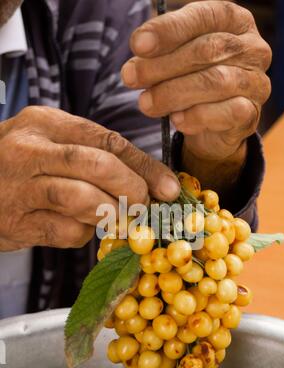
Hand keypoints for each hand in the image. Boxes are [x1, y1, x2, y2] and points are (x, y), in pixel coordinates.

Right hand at [0, 106, 178, 250]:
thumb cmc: (20, 165)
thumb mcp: (51, 144)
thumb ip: (94, 155)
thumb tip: (151, 183)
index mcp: (45, 123)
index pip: (107, 140)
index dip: (145, 166)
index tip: (169, 187)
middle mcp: (30, 150)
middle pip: (99, 166)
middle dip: (133, 189)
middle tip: (145, 206)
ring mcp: (20, 188)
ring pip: (83, 199)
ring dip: (112, 213)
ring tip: (119, 218)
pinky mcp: (17, 223)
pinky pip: (67, 231)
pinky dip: (85, 233)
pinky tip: (82, 227)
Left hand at [121, 1, 271, 161]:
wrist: (212, 126)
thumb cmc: (191, 81)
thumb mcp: (174, 59)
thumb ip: (159, 54)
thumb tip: (134, 66)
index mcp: (233, 21)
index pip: (202, 17)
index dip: (168, 30)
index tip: (137, 45)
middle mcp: (252, 48)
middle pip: (206, 50)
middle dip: (162, 65)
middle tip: (130, 77)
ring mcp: (256, 81)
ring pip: (215, 82)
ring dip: (174, 93)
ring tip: (146, 103)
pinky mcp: (251, 113)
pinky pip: (226, 112)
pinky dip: (197, 117)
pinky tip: (177, 121)